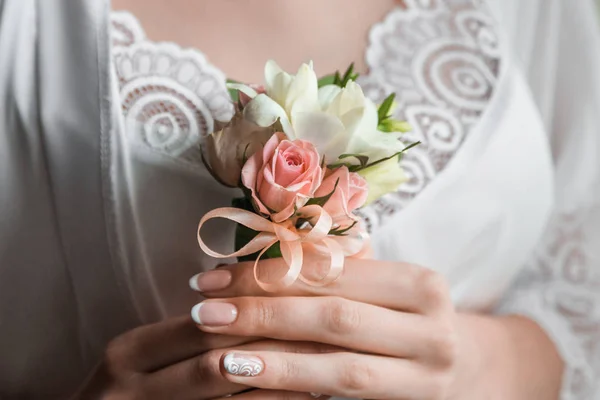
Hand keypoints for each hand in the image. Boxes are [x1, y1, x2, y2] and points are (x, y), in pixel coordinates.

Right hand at [72, 315, 333, 399]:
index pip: (204, 323)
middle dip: (278, 344)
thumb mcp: (149, 353)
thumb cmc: (134, 388)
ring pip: (233, 399)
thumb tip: (254, 277)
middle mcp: (132, 387)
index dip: (258, 309)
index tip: (309, 296)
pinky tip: (305, 398)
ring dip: (284, 381)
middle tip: (331, 331)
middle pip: (219, 359)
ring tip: (329, 365)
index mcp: (131, 351)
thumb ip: (193, 325)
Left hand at [190, 259, 467, 399]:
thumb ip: (339, 271)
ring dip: (273, 361)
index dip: (270, 274)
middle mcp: (432, 330)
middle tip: (205, 313)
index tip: (214, 276)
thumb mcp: (385, 290)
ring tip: (219, 355)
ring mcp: (426, 377)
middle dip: (263, 314)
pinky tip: (253, 388)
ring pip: (337, 367)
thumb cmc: (407, 320)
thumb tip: (261, 250)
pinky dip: (292, 394)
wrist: (465, 371)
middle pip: (333, 317)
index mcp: (420, 285)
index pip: (332, 273)